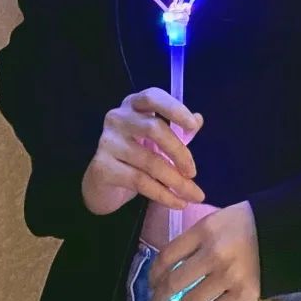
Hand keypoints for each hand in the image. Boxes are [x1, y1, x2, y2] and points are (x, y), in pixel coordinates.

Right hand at [81, 87, 204, 215]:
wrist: (103, 183)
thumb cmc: (135, 153)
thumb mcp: (157, 138)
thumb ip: (178, 128)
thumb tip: (198, 120)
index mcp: (133, 104)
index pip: (152, 97)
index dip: (174, 109)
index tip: (193, 126)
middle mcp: (118, 118)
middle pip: (154, 129)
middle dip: (179, 152)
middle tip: (193, 172)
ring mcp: (108, 141)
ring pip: (149, 161)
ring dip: (176, 181)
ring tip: (193, 194)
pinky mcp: (103, 167)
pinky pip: (139, 181)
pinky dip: (163, 194)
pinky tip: (177, 202)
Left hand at [145, 201, 260, 300]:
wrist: (279, 231)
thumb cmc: (240, 224)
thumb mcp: (213, 221)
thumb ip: (191, 241)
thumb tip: (165, 270)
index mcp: (205, 230)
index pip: (168, 255)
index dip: (154, 273)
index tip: (151, 284)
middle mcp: (215, 253)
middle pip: (175, 282)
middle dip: (157, 300)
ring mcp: (229, 276)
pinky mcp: (243, 294)